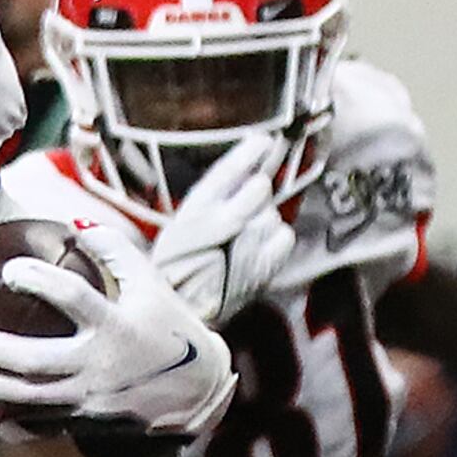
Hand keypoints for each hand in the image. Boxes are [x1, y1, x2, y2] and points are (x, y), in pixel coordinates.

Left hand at [0, 221, 237, 437]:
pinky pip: (46, 427)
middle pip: (37, 361)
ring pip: (31, 398)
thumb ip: (116, 253)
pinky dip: (18, 427)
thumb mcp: (150, 286)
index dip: (39, 280)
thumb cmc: (167, 327)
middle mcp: (99, 365)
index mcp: (116, 325)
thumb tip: (75, 225)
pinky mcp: (88, 423)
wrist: (197, 390)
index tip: (9, 270)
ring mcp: (91, 399)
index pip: (72, 298)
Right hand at [146, 141, 298, 325]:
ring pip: (272, 214)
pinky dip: (275, 243)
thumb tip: (239, 177)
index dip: (252, 152)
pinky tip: (257, 254)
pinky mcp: (269, 262)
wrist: (183, 316)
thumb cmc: (171, 275)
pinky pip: (285, 236)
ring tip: (240, 245)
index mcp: (198, 207)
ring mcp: (253, 239)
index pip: (233, 167)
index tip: (264, 141)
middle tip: (240, 215)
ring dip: (261, 223)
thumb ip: (208, 201)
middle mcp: (229, 218)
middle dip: (255, 196)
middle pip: (262, 187)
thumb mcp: (177, 229)